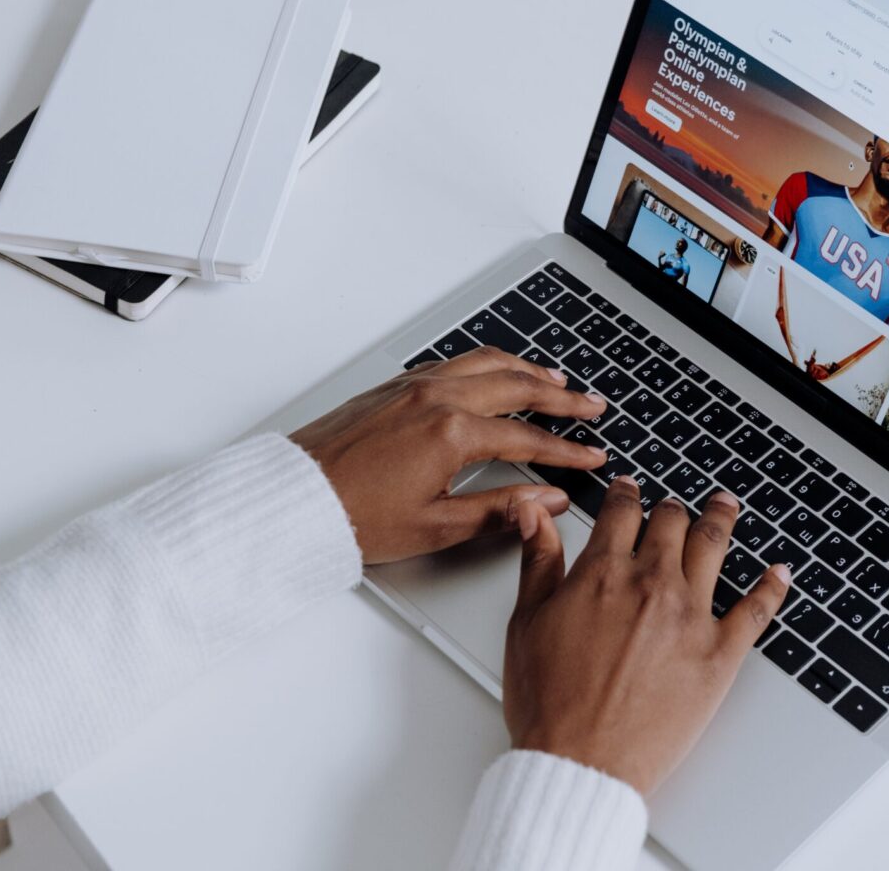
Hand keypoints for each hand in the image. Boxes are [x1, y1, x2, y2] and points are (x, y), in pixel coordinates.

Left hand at [291, 347, 607, 563]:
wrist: (296, 497)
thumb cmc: (353, 515)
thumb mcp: (435, 527)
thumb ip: (499, 510)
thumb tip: (546, 501)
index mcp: (451, 434)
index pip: (528, 438)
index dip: (567, 450)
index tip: (592, 456)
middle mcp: (437, 399)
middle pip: (517, 387)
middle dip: (561, 397)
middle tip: (592, 407)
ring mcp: (415, 386)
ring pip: (487, 363)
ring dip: (528, 370)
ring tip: (556, 380)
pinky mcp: (396, 385)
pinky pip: (456, 362)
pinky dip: (489, 363)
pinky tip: (497, 371)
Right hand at [502, 479, 790, 794]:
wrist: (581, 762)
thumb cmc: (550, 704)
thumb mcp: (526, 622)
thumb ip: (538, 561)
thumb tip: (533, 513)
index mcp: (602, 573)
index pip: (622, 513)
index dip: (626, 494)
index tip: (629, 490)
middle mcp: (651, 585)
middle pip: (671, 523)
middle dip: (672, 509)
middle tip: (675, 506)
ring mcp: (690, 617)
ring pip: (714, 548)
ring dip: (722, 519)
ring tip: (727, 506)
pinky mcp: (720, 655)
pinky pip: (756, 610)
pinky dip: (772, 586)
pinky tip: (780, 572)